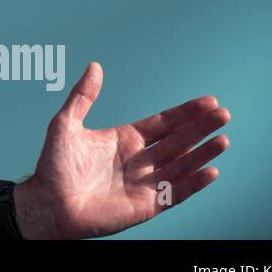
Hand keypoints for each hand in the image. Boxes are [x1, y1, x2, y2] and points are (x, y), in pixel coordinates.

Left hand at [13, 62, 230, 238]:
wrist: (48, 204)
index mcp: (124, 139)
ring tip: (223, 139)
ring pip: (182, 165)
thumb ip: (82, 96)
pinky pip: (175, 193)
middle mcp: (139, 160)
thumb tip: (95, 65)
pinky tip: (210, 170)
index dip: (185, 113)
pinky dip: (194, 183)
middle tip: (223, 114)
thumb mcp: (66, 123)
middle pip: (178, 140)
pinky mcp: (146, 205)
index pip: (163, 123)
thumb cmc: (54, 166)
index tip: (208, 101)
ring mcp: (144, 183)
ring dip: (203, 153)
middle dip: (200, 128)